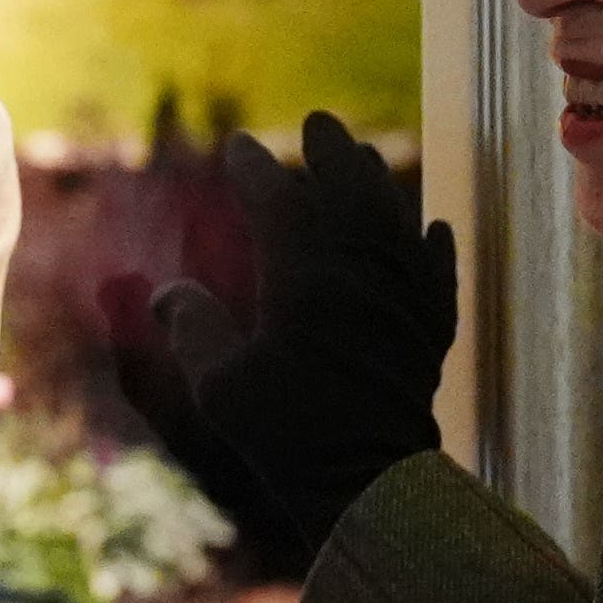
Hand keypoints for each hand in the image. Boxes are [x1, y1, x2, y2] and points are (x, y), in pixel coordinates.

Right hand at [107, 113, 454, 569]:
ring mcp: (404, 295)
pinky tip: (432, 228)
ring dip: (380, 185)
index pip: (277, 199)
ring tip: (364, 161)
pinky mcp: (433, 328)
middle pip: (350, 189)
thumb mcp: (218, 384)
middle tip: (318, 124)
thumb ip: (193, 329)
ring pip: (397, 219)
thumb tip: (165, 295)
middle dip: (331, 151)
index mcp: (304, 274)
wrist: (367, 479)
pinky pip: (438, 269)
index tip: (237, 147)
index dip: (255, 168)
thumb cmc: (285, 433)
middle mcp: (361, 269)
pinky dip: (433, 244)